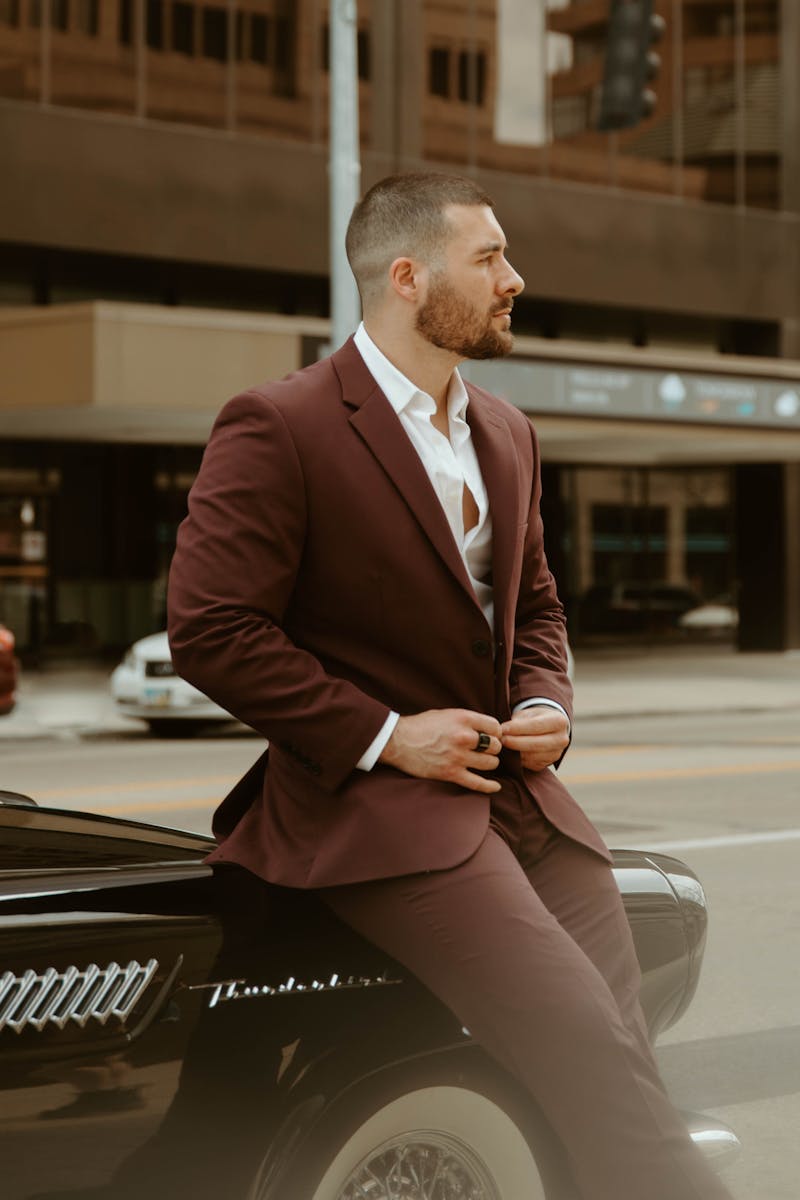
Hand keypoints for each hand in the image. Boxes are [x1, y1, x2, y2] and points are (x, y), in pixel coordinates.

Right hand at [378, 709, 501, 793]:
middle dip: (492, 748)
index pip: (495, 726)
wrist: (398, 741)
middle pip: (495, 746)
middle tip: (485, 749)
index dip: (495, 732)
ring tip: (482, 761)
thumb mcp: (446, 714)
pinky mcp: (450, 773)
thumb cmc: (420, 726)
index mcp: (463, 718)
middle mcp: (463, 737)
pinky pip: (478, 783)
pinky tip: (496, 787)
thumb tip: (487, 729)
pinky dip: (489, 786)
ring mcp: (458, 756)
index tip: (491, 736)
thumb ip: (467, 721)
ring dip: (489, 763)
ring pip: (491, 763)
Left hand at [500, 707, 569, 771]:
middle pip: (536, 744)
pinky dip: (519, 760)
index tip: (503, 728)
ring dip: (515, 752)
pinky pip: (531, 764)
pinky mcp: (548, 763)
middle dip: (515, 742)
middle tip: (501, 740)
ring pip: (532, 756)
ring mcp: (556, 753)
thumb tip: (503, 731)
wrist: (548, 729)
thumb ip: (518, 721)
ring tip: (503, 745)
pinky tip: (512, 753)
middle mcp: (561, 739)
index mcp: (559, 721)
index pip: (536, 726)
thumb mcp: (529, 713)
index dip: (518, 728)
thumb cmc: (535, 718)